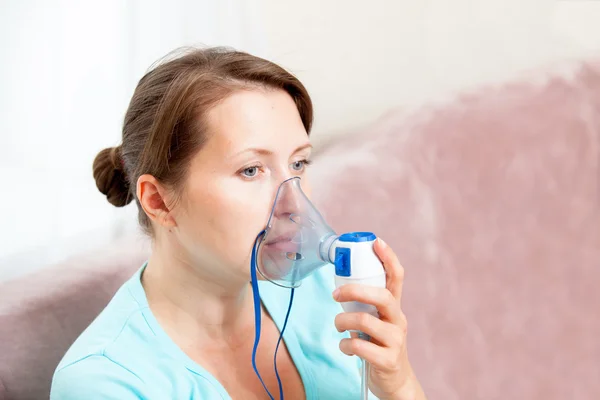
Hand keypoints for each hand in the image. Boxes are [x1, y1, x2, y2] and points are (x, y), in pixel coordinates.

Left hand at [332, 238, 425, 399]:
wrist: (394, 381)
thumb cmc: (378, 344)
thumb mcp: (375, 321)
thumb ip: (364, 305)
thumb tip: (339, 286)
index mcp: (394, 307)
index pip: (397, 277)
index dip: (389, 258)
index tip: (376, 242)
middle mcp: (398, 320)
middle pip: (382, 296)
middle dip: (355, 290)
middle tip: (335, 294)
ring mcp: (396, 340)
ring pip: (366, 321)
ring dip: (342, 321)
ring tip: (337, 325)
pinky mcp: (388, 360)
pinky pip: (359, 347)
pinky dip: (345, 346)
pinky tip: (344, 347)